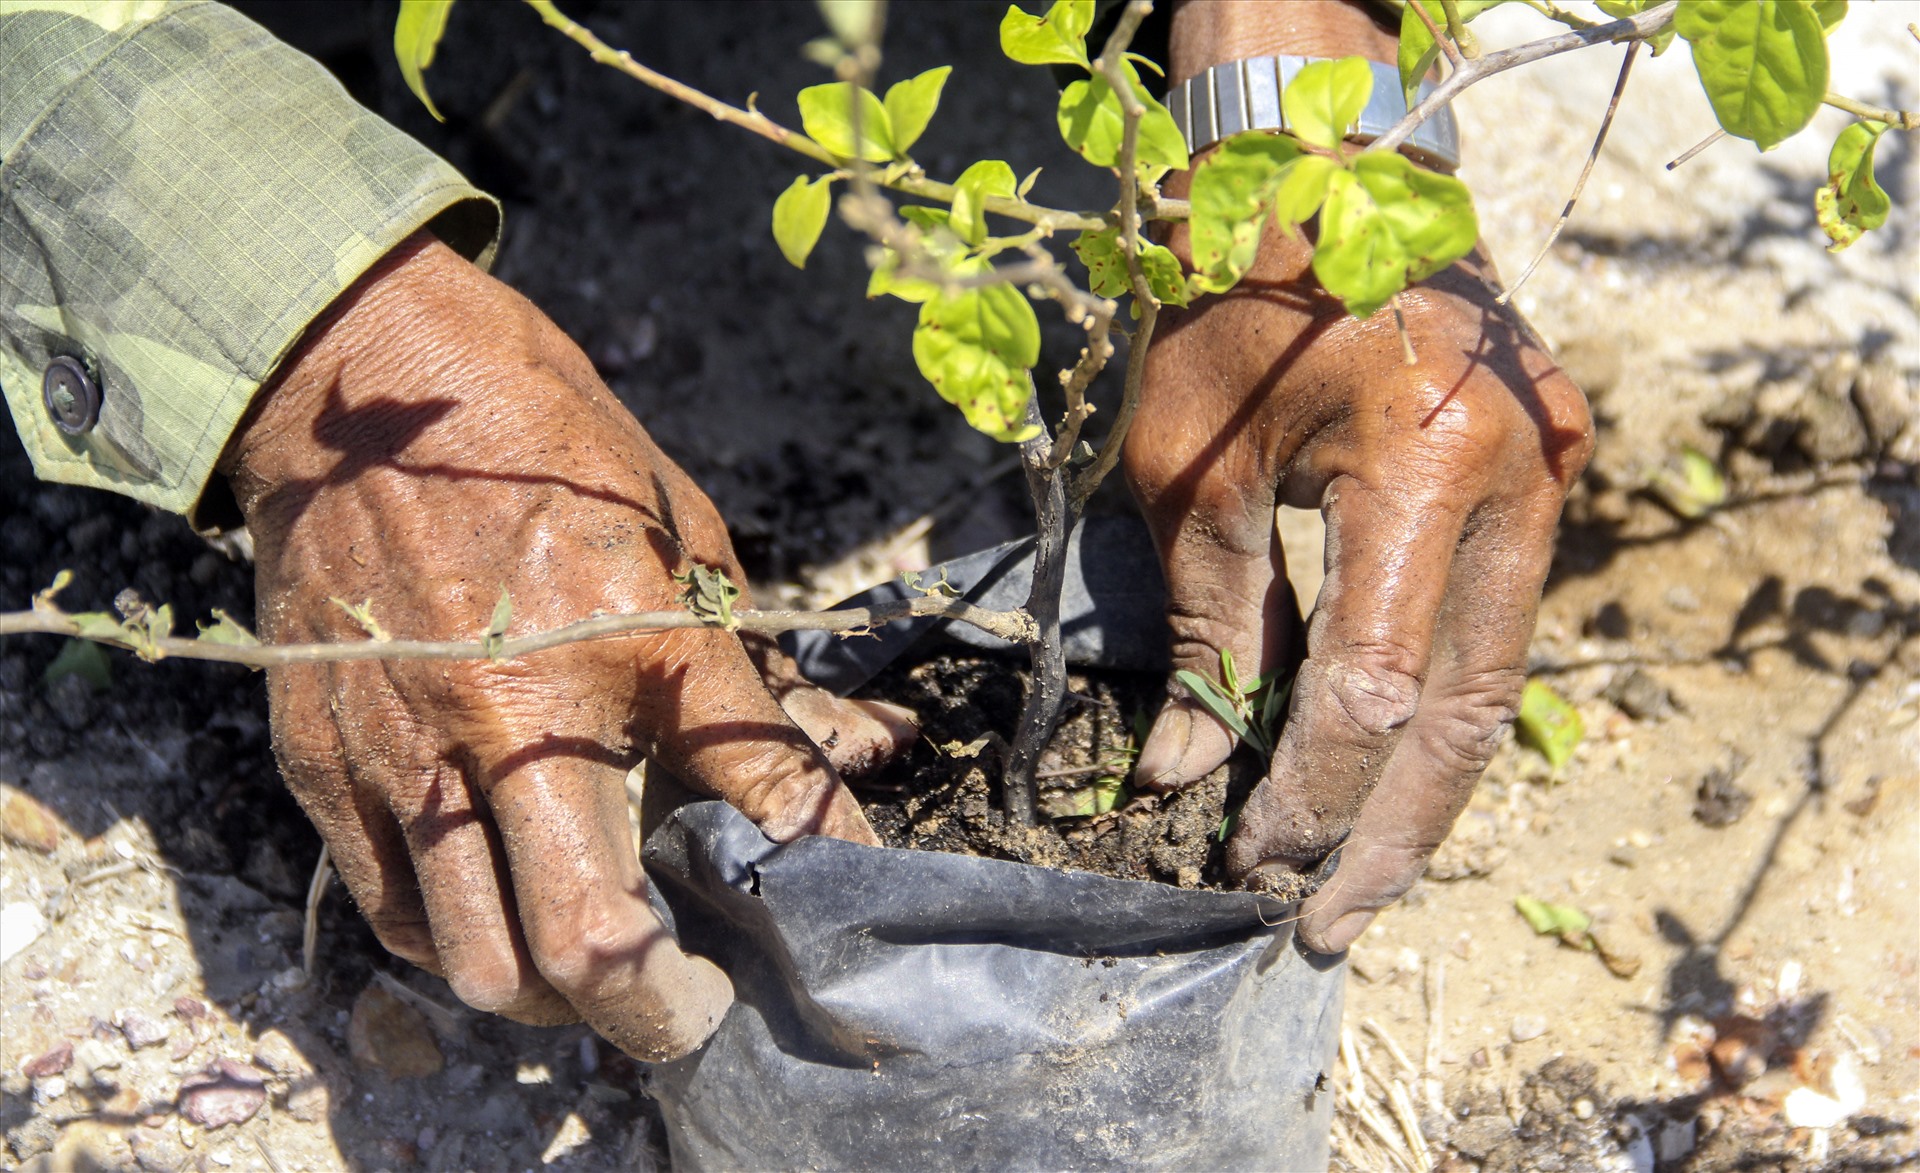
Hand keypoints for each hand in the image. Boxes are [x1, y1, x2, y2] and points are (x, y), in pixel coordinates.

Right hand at [220, 234, 912, 1058]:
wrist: (368, 388)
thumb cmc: (552, 455)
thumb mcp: (687, 539)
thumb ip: (762, 672)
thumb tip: (865, 751)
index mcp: (635, 636)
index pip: (763, 795)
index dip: (826, 867)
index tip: (847, 905)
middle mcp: (517, 713)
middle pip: (590, 944)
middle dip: (666, 1011)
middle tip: (703, 1007)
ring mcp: (409, 751)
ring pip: (484, 964)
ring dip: (562, 1005)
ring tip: (604, 978)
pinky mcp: (328, 766)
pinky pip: (398, 919)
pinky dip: (466, 948)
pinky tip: (509, 917)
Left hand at [1123, 2, 1591, 954]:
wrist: (1320, 170)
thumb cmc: (1229, 299)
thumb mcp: (1189, 471)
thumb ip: (1203, 630)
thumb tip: (1184, 775)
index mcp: (1421, 463)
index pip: (1372, 687)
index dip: (1310, 792)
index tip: (1251, 863)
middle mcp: (1514, 478)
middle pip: (1466, 713)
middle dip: (1388, 833)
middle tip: (1324, 928)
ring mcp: (1544, 474)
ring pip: (1495, 682)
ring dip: (1422, 789)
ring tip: (1353, 882)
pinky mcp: (1538, 475)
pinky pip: (1490, 623)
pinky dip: (1434, 707)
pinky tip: (1383, 775)